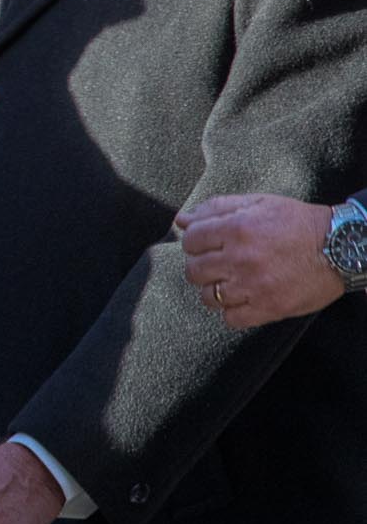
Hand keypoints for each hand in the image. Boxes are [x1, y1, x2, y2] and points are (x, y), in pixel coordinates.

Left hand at [177, 194, 342, 329]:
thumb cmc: (299, 223)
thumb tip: (181, 220)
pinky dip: (232, 313)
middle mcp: (240, 258)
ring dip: (215, 291)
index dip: (195, 243)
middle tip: (219, 265)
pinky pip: (230, 319)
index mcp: (236, 228)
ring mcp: (253, 285)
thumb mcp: (259, 203)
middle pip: (194, 270)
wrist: (341, 248)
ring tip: (231, 283)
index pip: (191, 240)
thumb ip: (217, 208)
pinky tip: (243, 300)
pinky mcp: (268, 308)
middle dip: (202, 267)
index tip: (207, 246)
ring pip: (208, 297)